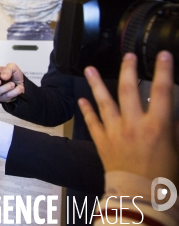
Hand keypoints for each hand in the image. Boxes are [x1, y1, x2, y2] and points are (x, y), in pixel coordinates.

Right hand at [0, 63, 24, 102]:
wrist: (23, 84)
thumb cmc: (15, 75)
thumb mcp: (13, 67)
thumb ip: (7, 69)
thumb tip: (2, 76)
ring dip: (6, 88)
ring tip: (13, 84)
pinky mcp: (1, 98)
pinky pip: (4, 98)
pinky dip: (13, 92)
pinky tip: (18, 88)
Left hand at [78, 51, 178, 181]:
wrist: (139, 196)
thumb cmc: (163, 176)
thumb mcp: (177, 149)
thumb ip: (174, 128)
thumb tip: (172, 114)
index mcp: (157, 125)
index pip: (162, 91)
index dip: (163, 71)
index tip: (162, 55)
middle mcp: (134, 124)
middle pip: (129, 90)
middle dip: (128, 69)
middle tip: (127, 55)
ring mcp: (115, 131)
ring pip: (104, 102)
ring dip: (96, 84)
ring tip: (89, 69)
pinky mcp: (102, 141)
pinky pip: (92, 122)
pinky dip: (87, 110)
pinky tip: (82, 99)